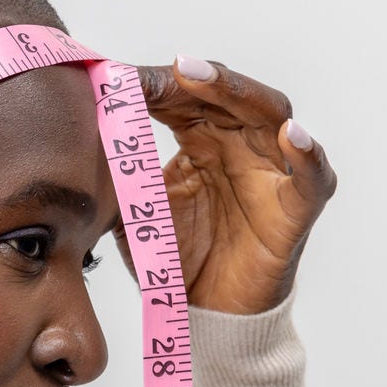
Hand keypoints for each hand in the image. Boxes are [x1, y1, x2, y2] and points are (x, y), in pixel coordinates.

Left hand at [112, 56, 336, 315]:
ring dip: (241, 93)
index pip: (186, 97)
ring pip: (271, 114)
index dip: (158, 84)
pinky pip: (312, 176)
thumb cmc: (175, 261)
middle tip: (171, 69)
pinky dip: (309, 153)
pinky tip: (293, 136)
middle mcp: (242, 145)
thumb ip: (119, 175)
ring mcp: (273, 172)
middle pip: (230, 94)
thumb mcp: (137, 212)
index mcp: (202, 139)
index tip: (121, 80)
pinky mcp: (296, 208)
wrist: (201, 317)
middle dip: (200, 78)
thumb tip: (73, 140)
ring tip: (206, 79)